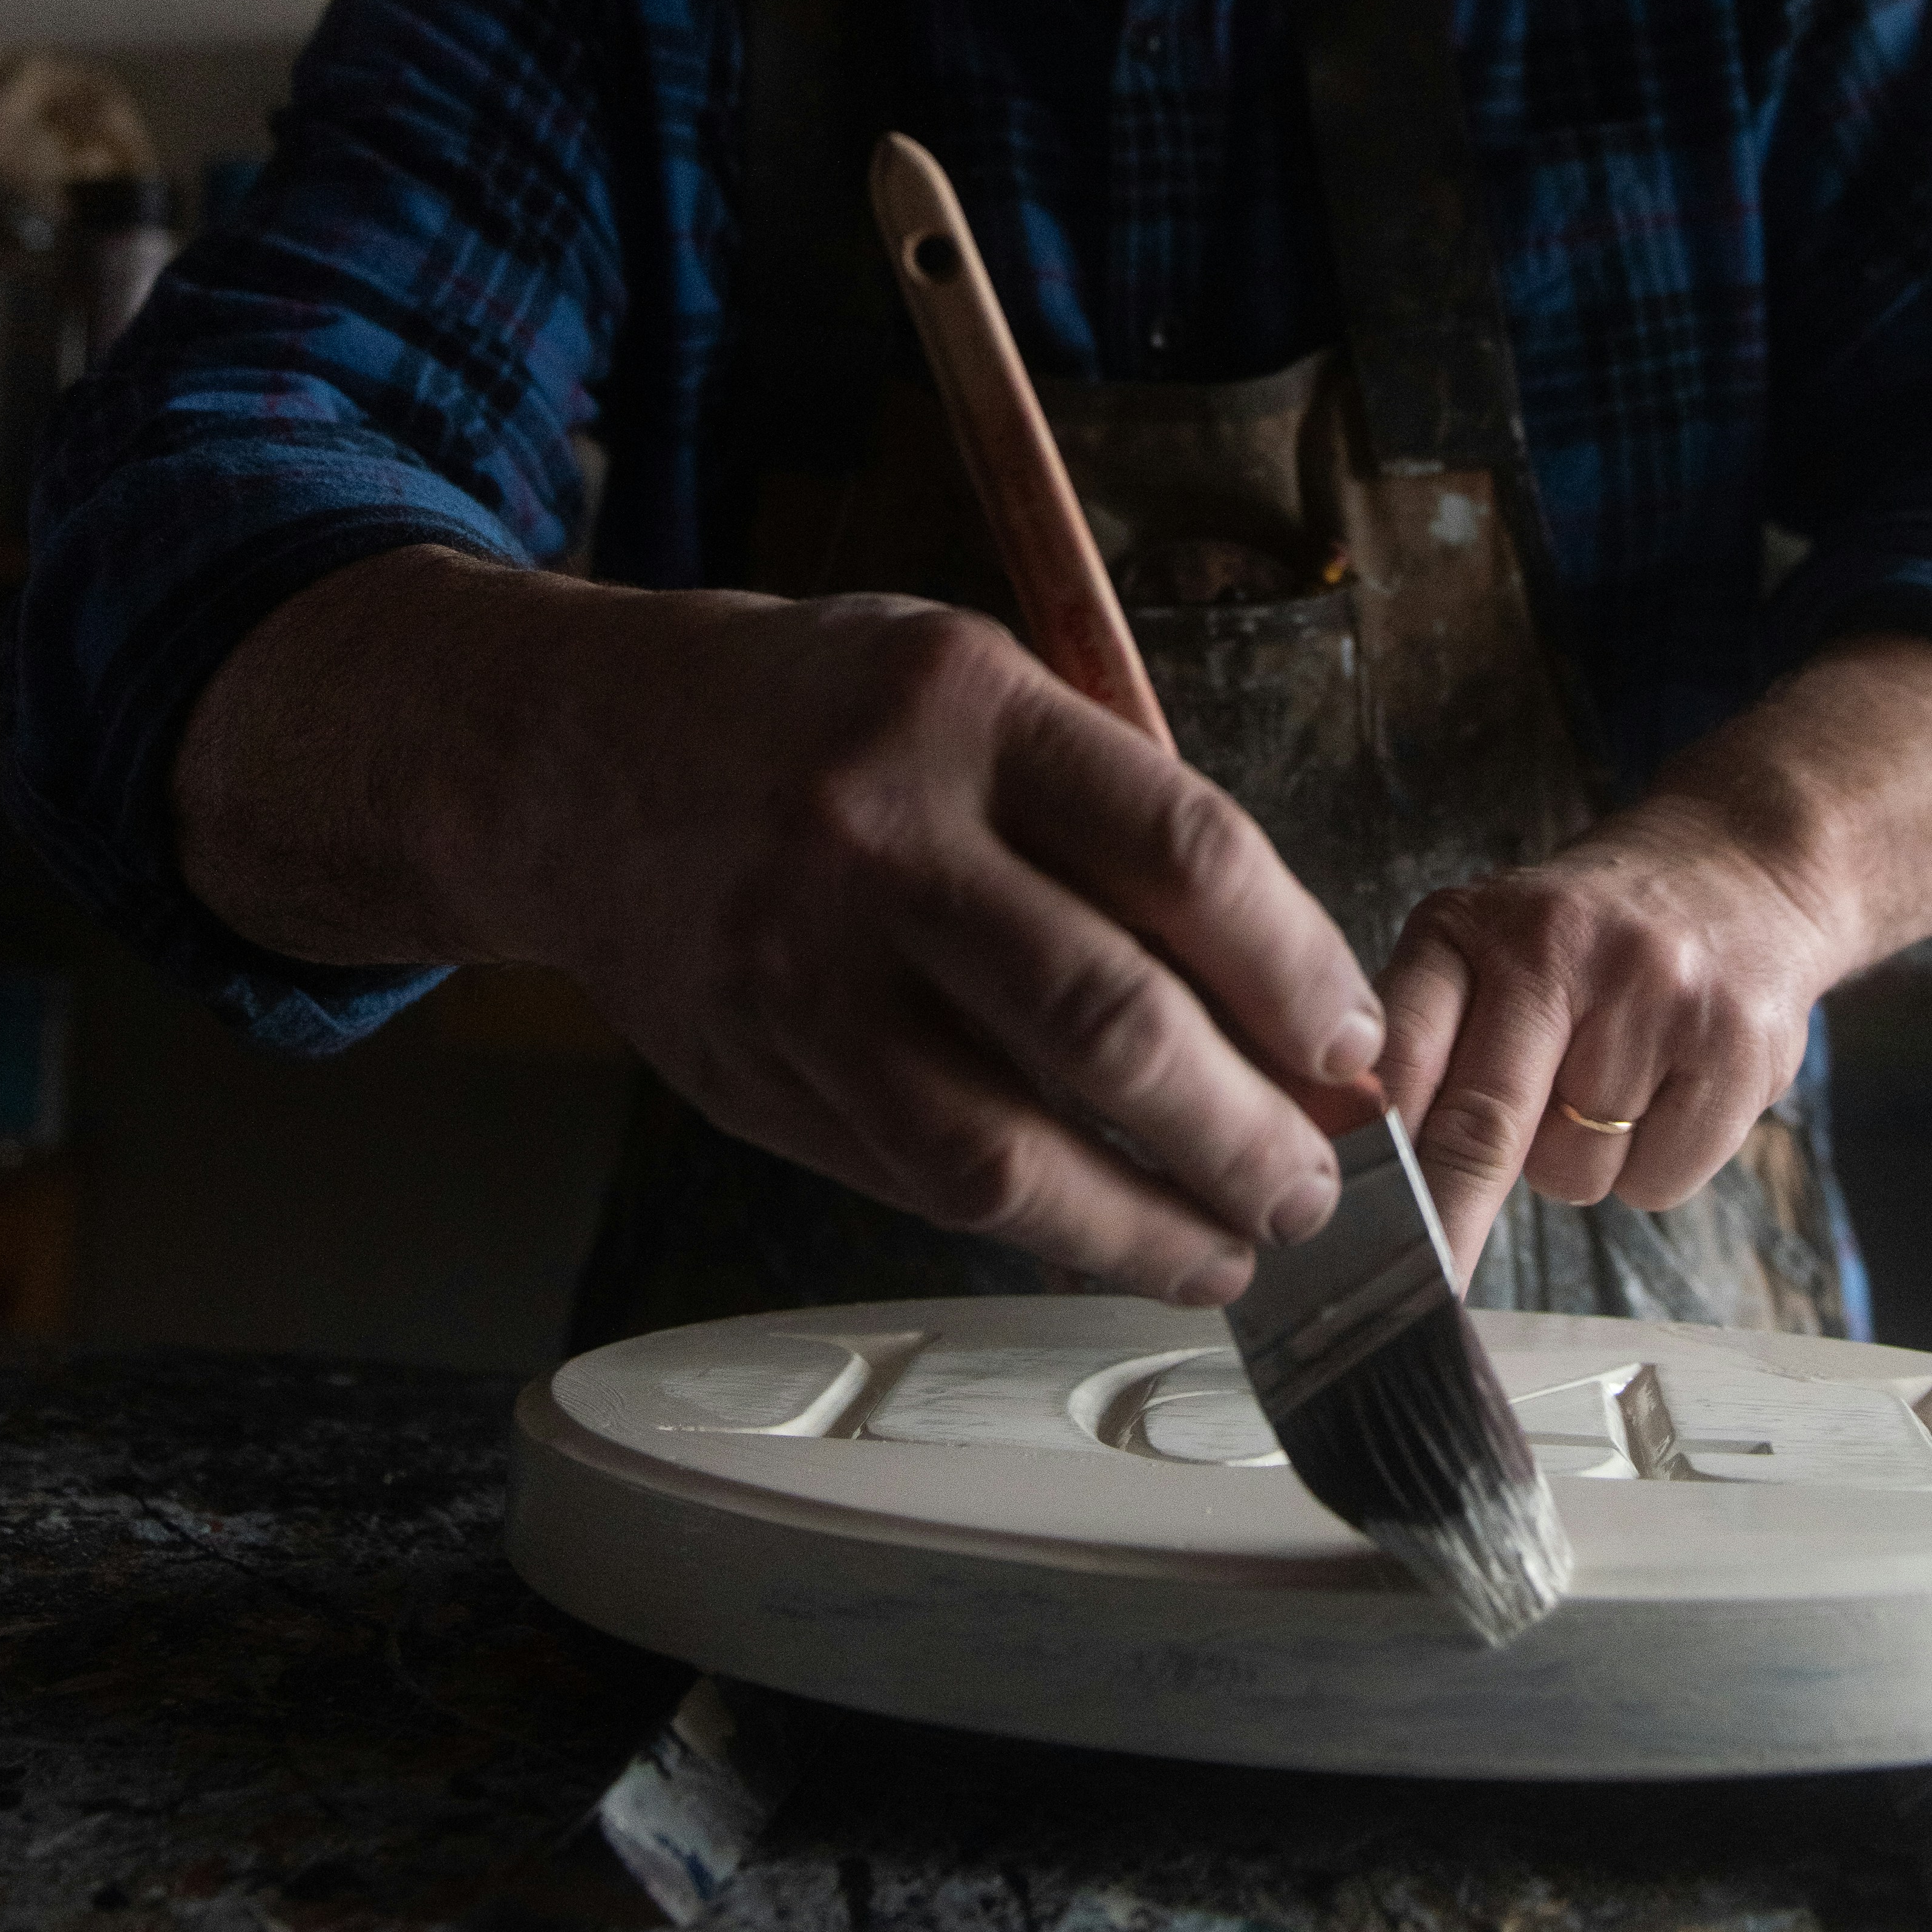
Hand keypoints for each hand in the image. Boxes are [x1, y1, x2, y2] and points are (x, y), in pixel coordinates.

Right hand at [175, 554, 1386, 1303]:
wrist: (576, 753)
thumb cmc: (821, 714)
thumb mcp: (976, 683)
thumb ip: (1114, 809)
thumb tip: (1286, 991)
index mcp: (961, 710)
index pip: (1181, 857)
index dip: (1296, 973)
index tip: (1355, 1046)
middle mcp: (878, 840)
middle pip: (1106, 1022)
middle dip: (1242, 1129)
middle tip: (1317, 1183)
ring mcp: (802, 969)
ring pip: (1005, 1146)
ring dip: (1147, 1223)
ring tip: (1234, 1248)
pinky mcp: (756, 1072)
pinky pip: (920, 1179)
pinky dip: (1036, 1224)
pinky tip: (1112, 1232)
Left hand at [1376, 798, 1836, 1284]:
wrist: (1745, 866)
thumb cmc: (1593, 932)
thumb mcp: (1487, 946)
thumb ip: (1422, 1040)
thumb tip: (1348, 1163)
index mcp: (1469, 925)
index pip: (1397, 1062)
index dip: (1369, 1162)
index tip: (1347, 1234)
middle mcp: (1558, 946)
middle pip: (1479, 1128)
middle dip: (1446, 1223)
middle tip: (1424, 1289)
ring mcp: (1653, 994)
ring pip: (1572, 1172)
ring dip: (1575, 1166)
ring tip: (1606, 1083)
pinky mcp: (1735, 1046)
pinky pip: (1656, 1183)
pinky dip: (1652, 1169)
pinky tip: (1665, 1094)